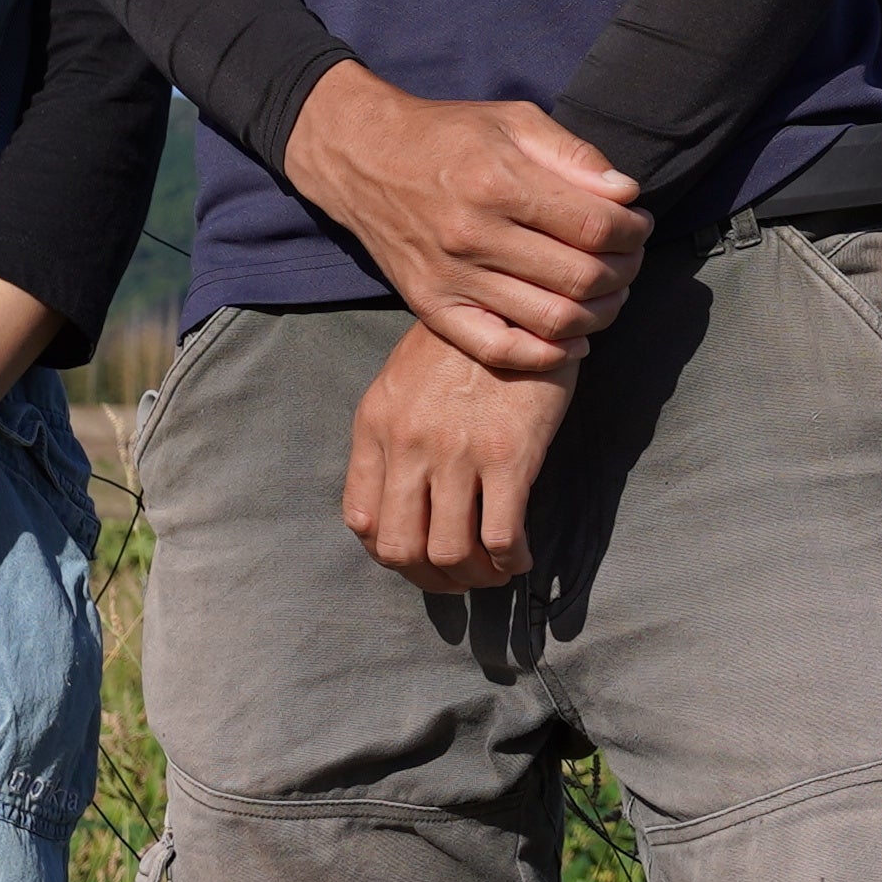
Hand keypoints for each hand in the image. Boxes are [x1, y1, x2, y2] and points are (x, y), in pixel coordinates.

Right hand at [285, 72, 648, 374]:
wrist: (364, 157)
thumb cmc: (448, 134)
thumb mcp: (514, 119)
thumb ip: (574, 156)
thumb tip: (626, 195)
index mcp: (497, 182)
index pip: (595, 227)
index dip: (633, 232)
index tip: (638, 224)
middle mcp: (473, 235)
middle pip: (581, 277)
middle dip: (625, 271)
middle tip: (630, 259)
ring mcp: (451, 277)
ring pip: (552, 319)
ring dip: (600, 314)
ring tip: (609, 293)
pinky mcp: (432, 307)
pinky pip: (500, 350)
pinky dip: (547, 355)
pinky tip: (572, 340)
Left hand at [341, 322, 573, 596]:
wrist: (516, 303)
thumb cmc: (462, 344)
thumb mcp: (402, 381)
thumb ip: (391, 436)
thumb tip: (400, 499)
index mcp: (375, 426)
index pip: (361, 519)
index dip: (388, 552)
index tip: (417, 556)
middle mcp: (407, 445)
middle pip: (399, 548)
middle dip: (429, 577)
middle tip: (457, 576)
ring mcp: (456, 454)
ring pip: (449, 553)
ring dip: (473, 577)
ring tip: (492, 569)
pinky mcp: (508, 458)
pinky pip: (500, 537)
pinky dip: (510, 561)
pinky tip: (520, 557)